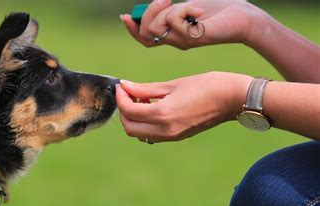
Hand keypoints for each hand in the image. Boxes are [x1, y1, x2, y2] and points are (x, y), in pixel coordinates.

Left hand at [116, 72, 251, 142]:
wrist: (234, 99)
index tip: (121, 86)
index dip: (120, 97)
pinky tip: (152, 107)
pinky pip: (152, 135)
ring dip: (133, 118)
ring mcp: (172, 136)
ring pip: (139, 134)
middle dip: (124, 111)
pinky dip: (145, 123)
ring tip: (141, 99)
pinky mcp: (177, 136)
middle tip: (128, 93)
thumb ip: (145, 88)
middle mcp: (165, 130)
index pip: (128, 111)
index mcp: (163, 114)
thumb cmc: (207, 85)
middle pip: (130, 128)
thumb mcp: (173, 84)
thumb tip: (125, 86)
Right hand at [120, 0, 266, 48]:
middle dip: (149, 12)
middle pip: (146, 33)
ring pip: (156, 28)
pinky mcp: (192, 38)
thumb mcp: (187, 8)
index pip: (144, 38)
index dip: (132, 29)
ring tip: (186, 5)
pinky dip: (185, 9)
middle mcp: (175, 41)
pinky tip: (199, 11)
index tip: (125, 16)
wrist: (242, 17)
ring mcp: (183, 41)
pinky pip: (175, 21)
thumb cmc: (218, 11)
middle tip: (165, 0)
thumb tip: (154, 7)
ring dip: (166, 11)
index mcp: (172, 34)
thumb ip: (170, 10)